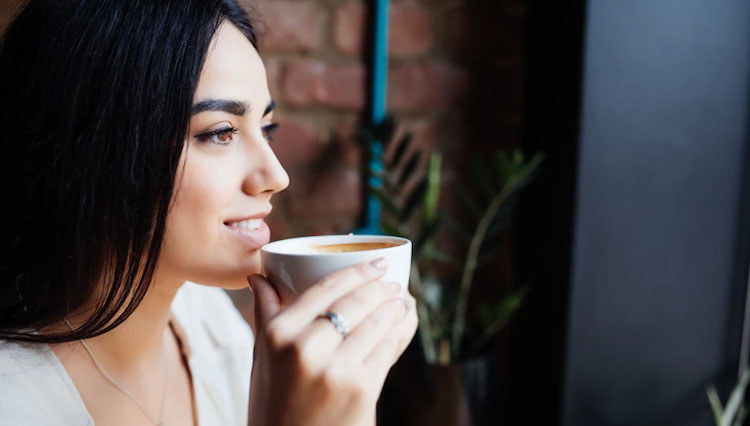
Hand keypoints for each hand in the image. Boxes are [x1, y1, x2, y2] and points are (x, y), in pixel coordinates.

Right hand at [246, 258, 417, 425]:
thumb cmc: (274, 402)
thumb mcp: (262, 357)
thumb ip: (265, 313)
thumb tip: (258, 275)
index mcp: (279, 334)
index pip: (326, 288)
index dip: (358, 271)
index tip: (377, 263)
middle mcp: (305, 348)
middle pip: (356, 302)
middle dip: (381, 287)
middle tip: (392, 283)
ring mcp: (336, 369)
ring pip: (377, 323)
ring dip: (395, 308)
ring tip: (402, 302)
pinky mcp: (362, 389)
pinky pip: (386, 350)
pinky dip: (396, 335)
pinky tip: (399, 328)